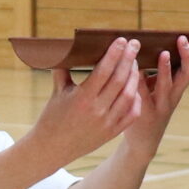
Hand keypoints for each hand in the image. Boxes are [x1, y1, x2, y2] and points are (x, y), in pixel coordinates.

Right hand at [27, 36, 144, 166]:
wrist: (52, 148)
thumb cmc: (52, 117)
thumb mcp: (57, 91)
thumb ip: (63, 69)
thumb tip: (67, 48)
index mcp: (82, 98)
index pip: (104, 71)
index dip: (114, 54)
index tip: (122, 40)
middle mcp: (97, 110)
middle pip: (120, 80)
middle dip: (129, 60)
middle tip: (134, 45)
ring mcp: (107, 123)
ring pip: (129, 95)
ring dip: (135, 77)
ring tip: (135, 64)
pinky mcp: (112, 133)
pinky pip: (132, 114)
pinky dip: (136, 99)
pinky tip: (136, 88)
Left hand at [125, 33, 188, 146]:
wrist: (142, 143)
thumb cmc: (150, 110)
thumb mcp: (159, 92)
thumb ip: (158, 74)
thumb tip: (153, 45)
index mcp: (179, 89)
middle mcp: (173, 97)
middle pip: (188, 74)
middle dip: (187, 55)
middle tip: (183, 39)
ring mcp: (160, 106)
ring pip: (167, 85)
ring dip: (166, 68)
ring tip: (164, 53)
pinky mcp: (144, 113)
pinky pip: (142, 94)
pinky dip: (138, 79)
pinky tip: (134, 66)